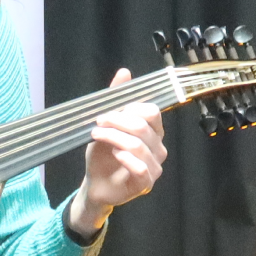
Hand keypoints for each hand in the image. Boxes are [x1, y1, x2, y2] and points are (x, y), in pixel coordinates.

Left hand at [68, 68, 166, 236]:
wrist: (96, 183)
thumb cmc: (104, 154)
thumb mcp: (107, 124)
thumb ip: (117, 100)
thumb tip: (125, 72)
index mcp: (153, 131)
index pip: (152, 112)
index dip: (129, 109)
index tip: (107, 113)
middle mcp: (158, 147)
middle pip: (143, 127)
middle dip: (117, 122)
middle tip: (98, 123)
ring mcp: (155, 166)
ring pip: (139, 145)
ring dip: (114, 138)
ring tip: (97, 137)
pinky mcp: (146, 183)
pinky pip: (141, 167)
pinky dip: (125, 158)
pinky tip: (114, 154)